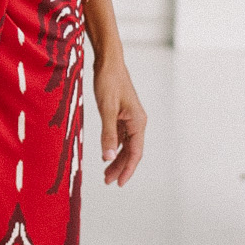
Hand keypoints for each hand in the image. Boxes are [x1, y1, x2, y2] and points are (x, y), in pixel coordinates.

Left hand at [93, 54, 145, 186]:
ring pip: (125, 145)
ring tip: (106, 173)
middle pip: (131, 151)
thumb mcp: (106, 109)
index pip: (135, 152)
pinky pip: (120, 136)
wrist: (108, 61)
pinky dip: (114, 146)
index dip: (127, 169)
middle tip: (108, 181)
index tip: (119, 183)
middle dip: (120, 167)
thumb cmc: (109, 81)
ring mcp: (130, 118)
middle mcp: (137, 122)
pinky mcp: (122, 114)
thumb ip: (108, 134)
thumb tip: (107, 157)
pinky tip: (106, 153)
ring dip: (117, 158)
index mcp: (138, 122)